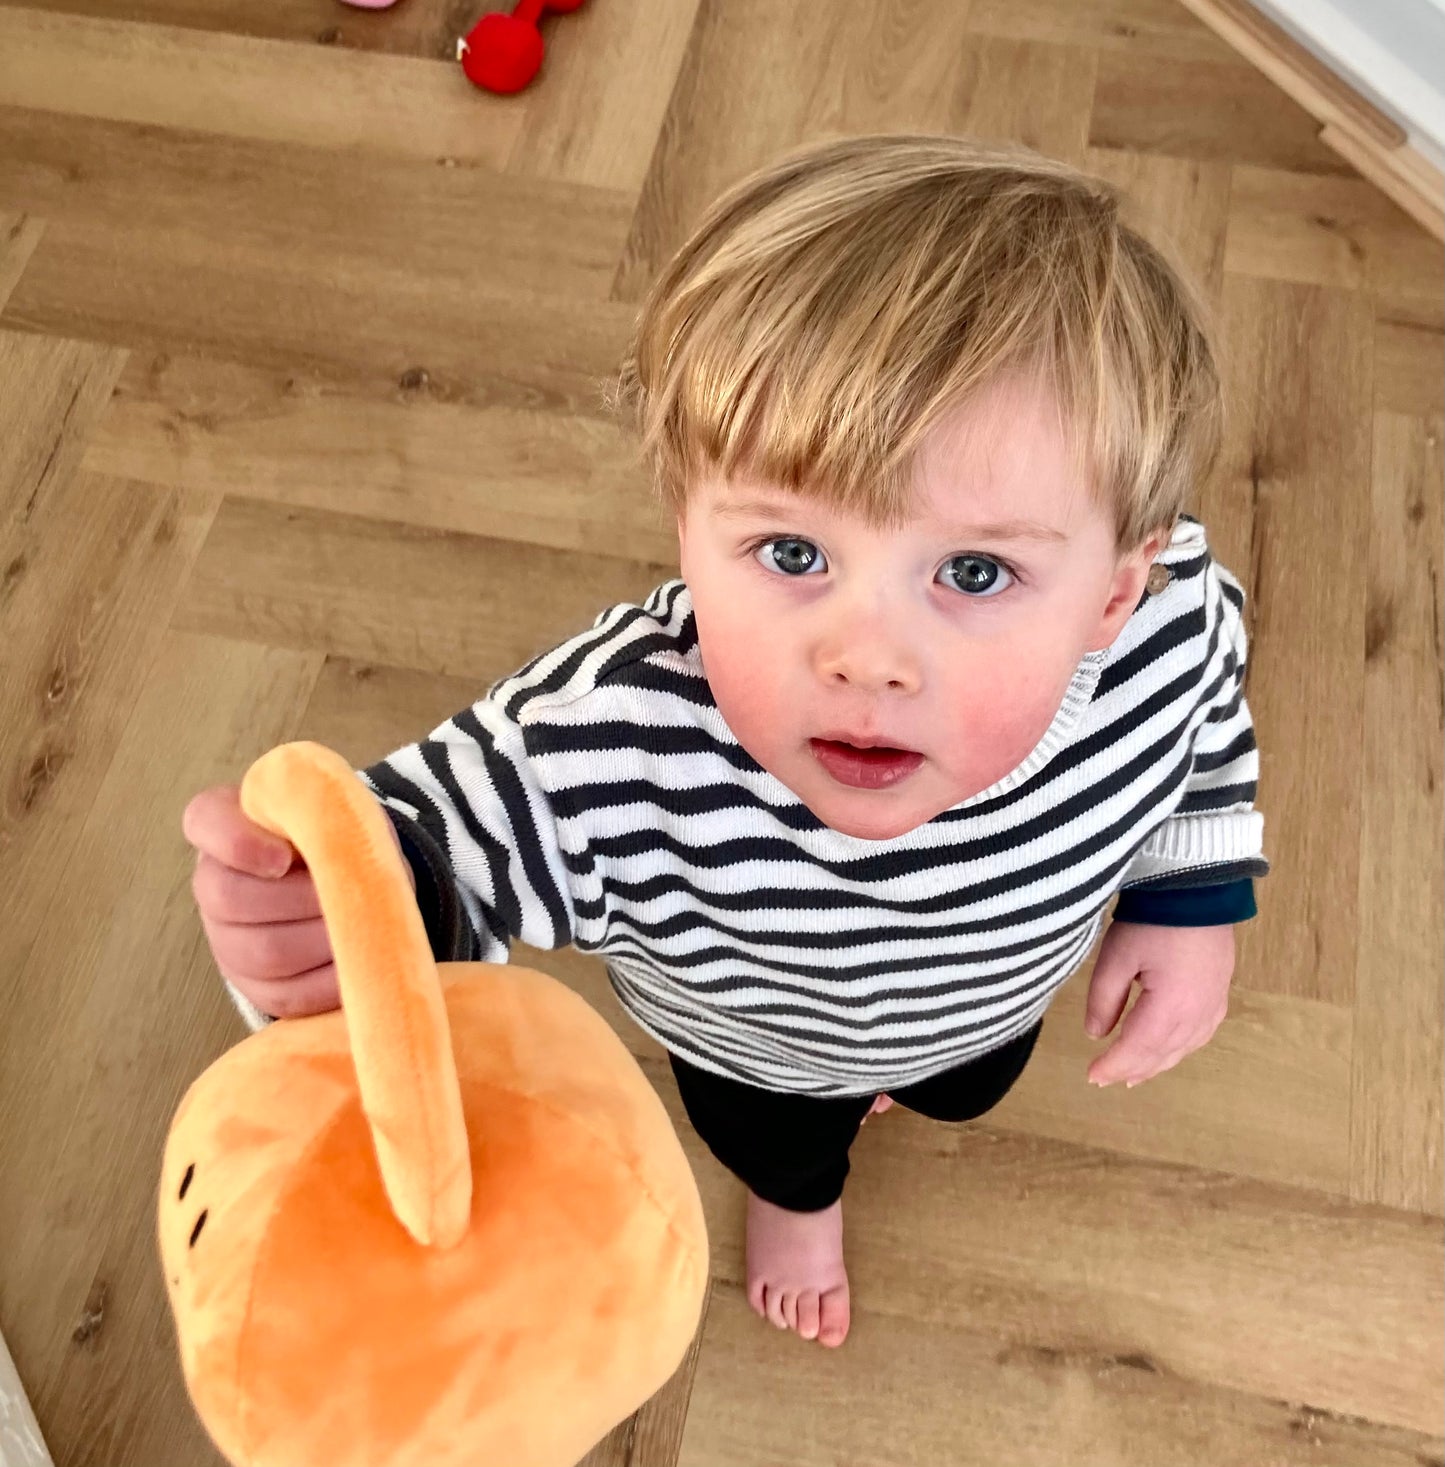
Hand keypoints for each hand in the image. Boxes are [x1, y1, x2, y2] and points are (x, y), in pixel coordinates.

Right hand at [183, 783, 413, 1018]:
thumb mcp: (334, 810)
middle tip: (347, 894)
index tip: (284, 858)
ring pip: (262, 952)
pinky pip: (284, 994)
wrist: (348, 878)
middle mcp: (211, 882)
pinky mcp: (256, 985)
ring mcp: (227, 939)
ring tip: (360, 926)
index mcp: (222, 823)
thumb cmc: (336, 834)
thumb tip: (347, 854)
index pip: (206, 822)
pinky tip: (358, 963)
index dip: (239, 844)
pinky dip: (328, 981)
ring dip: (321, 940)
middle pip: (232, 898)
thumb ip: (326, 817)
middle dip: (300, 899)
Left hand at [1082, 920, 1234, 1087]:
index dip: (1114, 1065)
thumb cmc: (1154, 919)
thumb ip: (1104, 998)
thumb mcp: (1116, 956)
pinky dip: (1180, 1048)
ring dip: (1157, 1063)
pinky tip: (1169, 1049)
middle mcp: (1198, 1013)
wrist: (1199, 890)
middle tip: (1105, 1079)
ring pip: (1182, 1047)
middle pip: (1161, 1053)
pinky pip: (1200, 1034)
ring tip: (1134, 1075)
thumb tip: (1096, 1034)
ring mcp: (1214, 1004)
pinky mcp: (1220, 993)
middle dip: (1132, 1069)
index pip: (1137, 1048)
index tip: (1092, 1075)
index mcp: (1171, 1007)